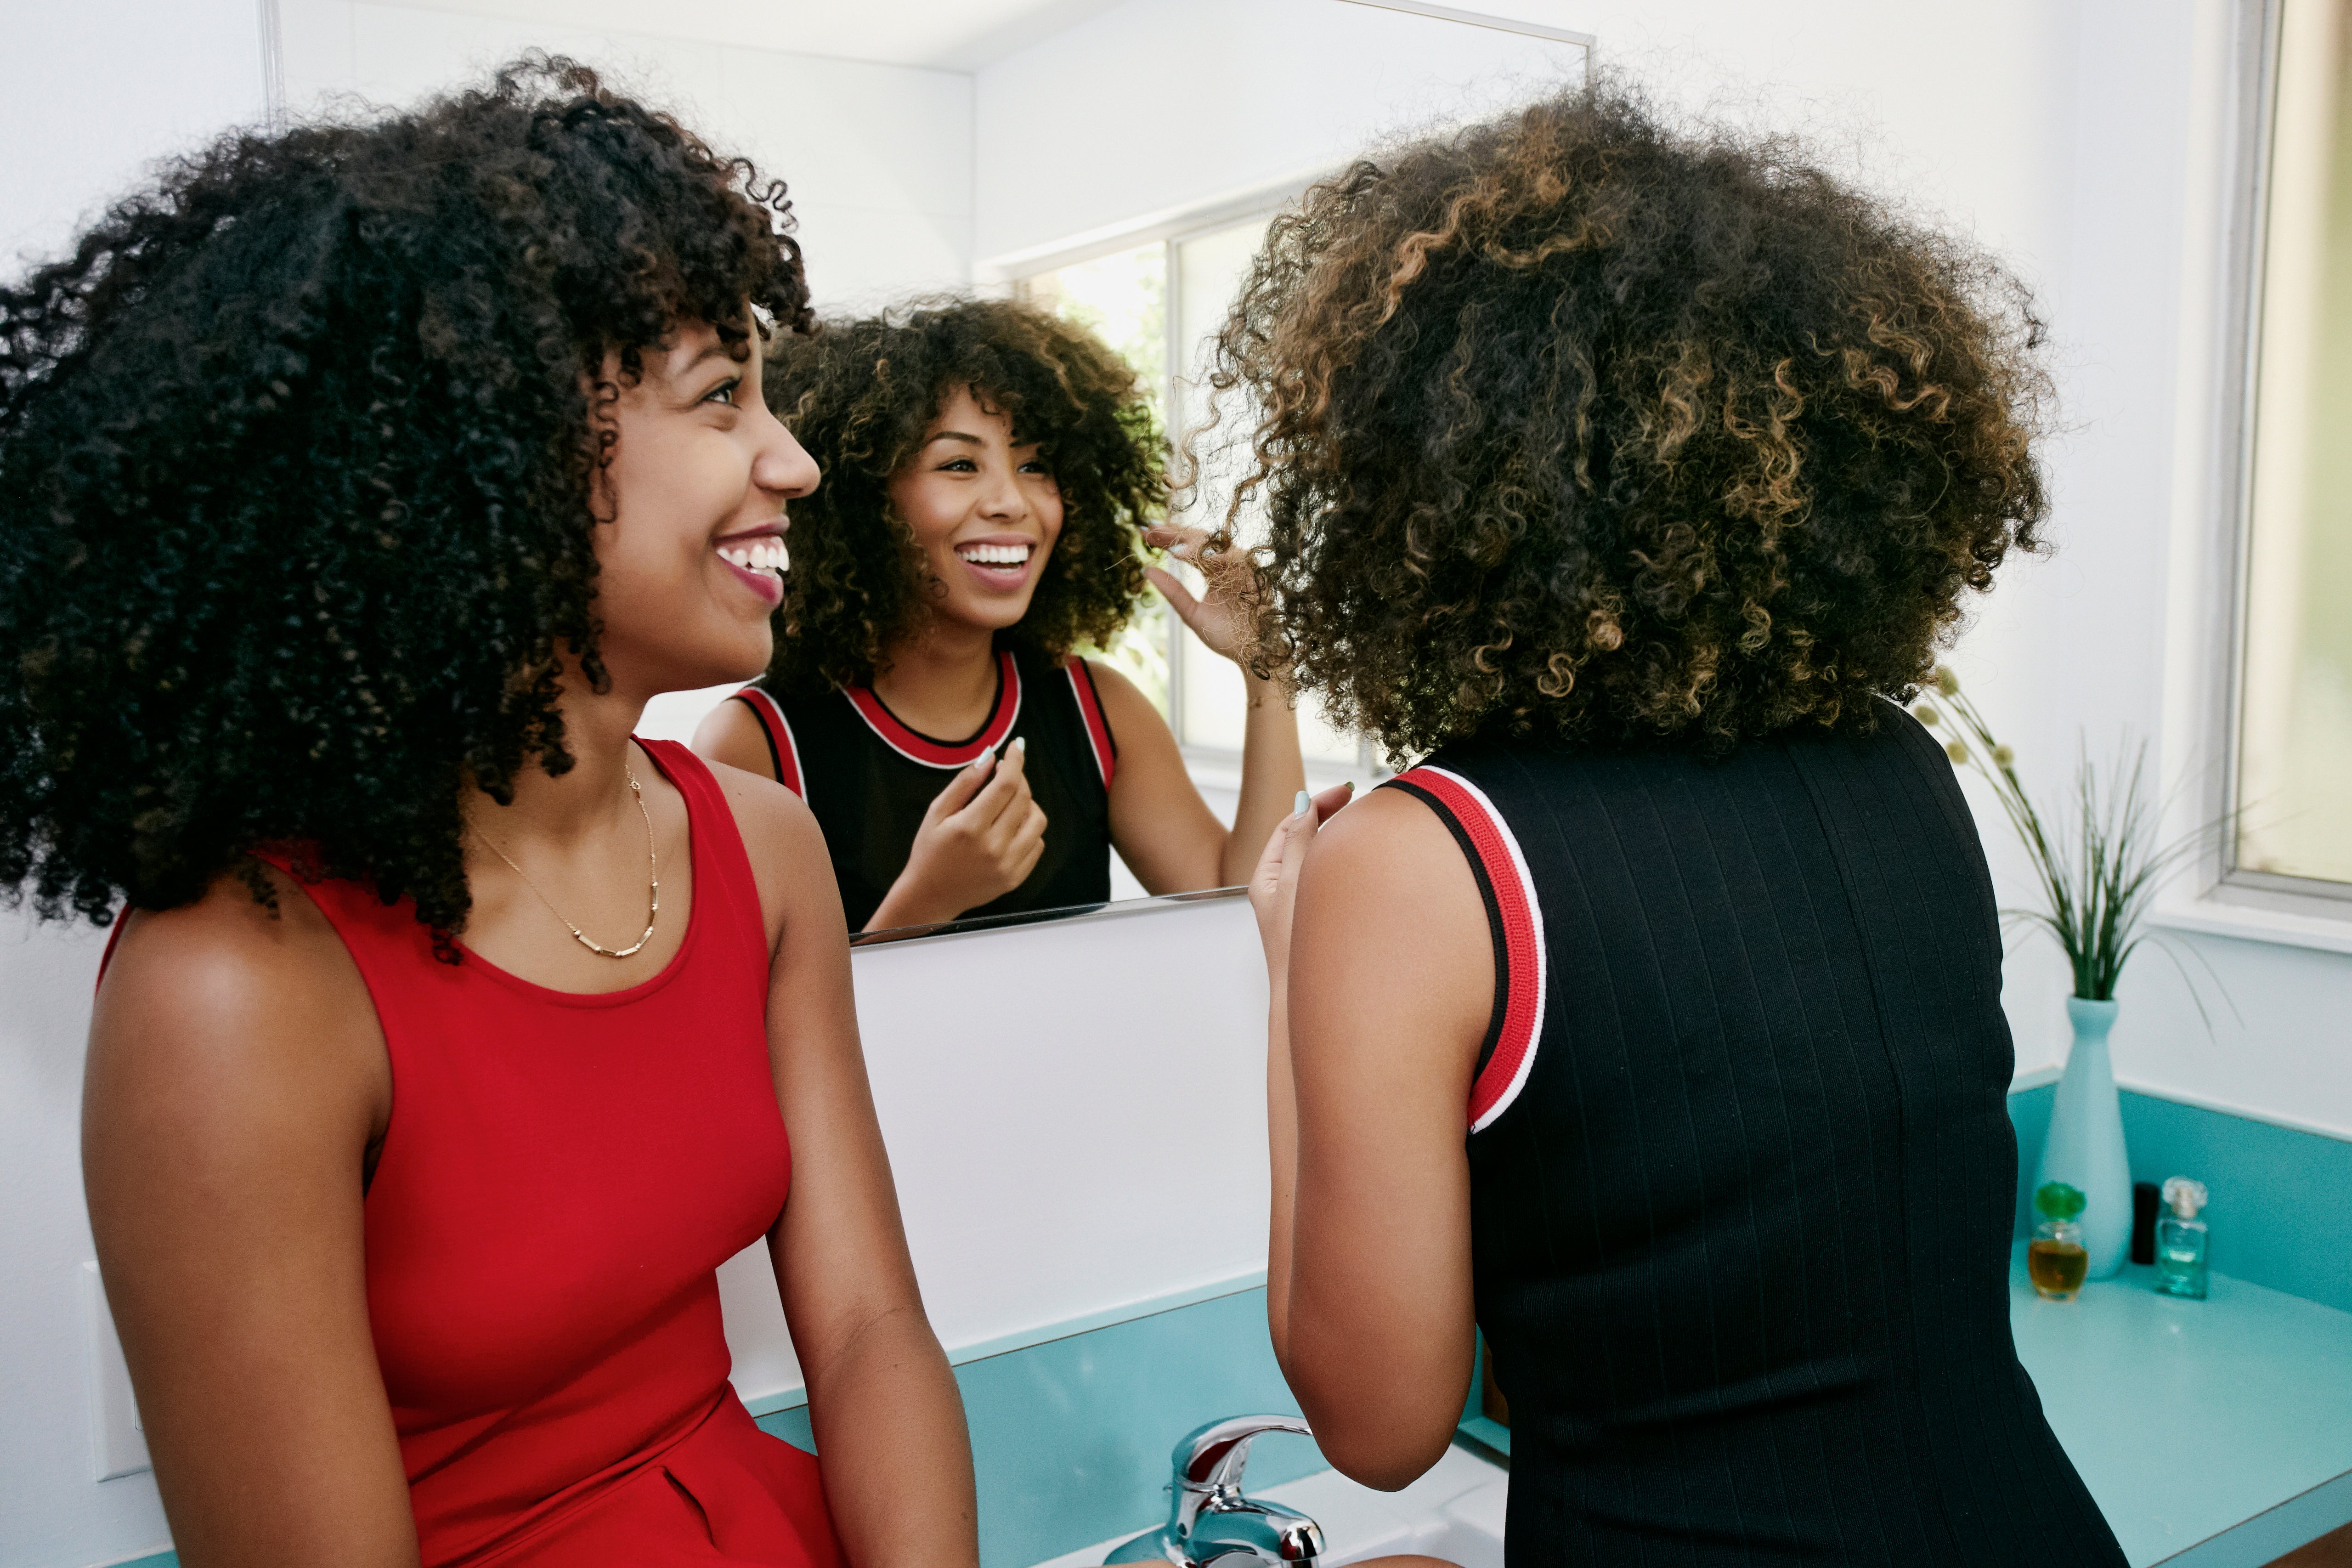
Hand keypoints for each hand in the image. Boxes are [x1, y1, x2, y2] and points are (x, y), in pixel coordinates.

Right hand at [875, 740, 1047, 927]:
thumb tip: (990, 757)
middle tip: (1007, 772)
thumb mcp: (936, 813)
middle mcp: (993, 847)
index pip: (1006, 784)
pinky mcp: (1015, 878)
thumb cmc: (929, 851)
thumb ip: (964, 783)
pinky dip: (1029, 829)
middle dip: (1019, 777)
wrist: (930, 896)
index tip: (1017, 746)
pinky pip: (1037, 844)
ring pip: (1037, 820)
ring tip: (1010, 801)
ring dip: (1028, 803)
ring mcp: (1008, 865)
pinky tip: (1011, 826)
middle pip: (1024, 799)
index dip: (1015, 761)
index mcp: (970, 827)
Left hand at [1145, 524, 1259, 665]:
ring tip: (1174, 548)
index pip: (1188, 548)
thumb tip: (1146, 570)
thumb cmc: (1226, 636)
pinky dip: (1223, 557)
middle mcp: (1227, 565)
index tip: (1145, 532)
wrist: (1255, 654)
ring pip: (1220, 546)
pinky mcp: (1258, 576)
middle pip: (1201, 540)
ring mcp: (1243, 568)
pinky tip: (1205, 556)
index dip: (1168, 538)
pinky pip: (1241, 561)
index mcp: (1212, 571)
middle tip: (1153, 530)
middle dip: (1177, 534)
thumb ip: (1173, 592)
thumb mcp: (1192, 614)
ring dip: (1197, 544)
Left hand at [1249, 782, 1354, 982]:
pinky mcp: (1314, 918)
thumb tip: (1302, 804)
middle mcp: (1278, 889)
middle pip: (1302, 839)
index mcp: (1265, 877)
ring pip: (1316, 860)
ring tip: (1360, 825)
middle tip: (1353, 800)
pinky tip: (1363, 864)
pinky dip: (1342, 866)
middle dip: (1327, 817)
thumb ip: (1301, 842)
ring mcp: (1296, 904)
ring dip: (1336, 840)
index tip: (1345, 791)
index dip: (1315, 804)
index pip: (1291, 825)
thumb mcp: (1295, 883)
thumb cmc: (1295, 947)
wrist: (1303, 999)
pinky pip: (1327, 881)